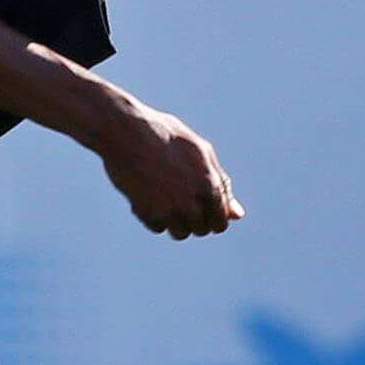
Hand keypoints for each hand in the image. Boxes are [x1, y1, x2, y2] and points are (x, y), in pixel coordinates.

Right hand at [92, 92, 240, 239]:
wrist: (126, 131)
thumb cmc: (165, 136)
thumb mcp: (201, 153)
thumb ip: (222, 184)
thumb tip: (238, 215)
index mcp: (211, 186)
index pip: (220, 223)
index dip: (210, 216)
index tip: (197, 204)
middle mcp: (194, 202)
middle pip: (201, 230)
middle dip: (192, 218)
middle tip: (176, 194)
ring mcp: (171, 210)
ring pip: (180, 233)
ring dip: (173, 220)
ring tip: (162, 194)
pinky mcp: (148, 214)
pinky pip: (157, 227)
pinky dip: (152, 215)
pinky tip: (146, 193)